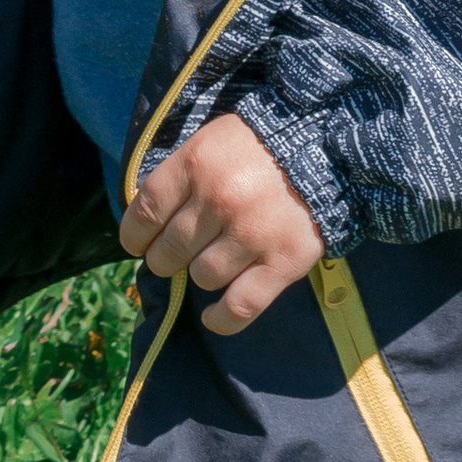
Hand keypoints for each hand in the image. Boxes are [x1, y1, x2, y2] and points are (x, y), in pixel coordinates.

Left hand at [118, 110, 324, 334]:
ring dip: (202, 274)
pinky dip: (222, 319)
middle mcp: (219, 199)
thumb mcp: (210, 142)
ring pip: (201, 277)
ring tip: (215, 261)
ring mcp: (251, 233)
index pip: (145, 213)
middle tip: (179, 252)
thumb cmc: (260, 144)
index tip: (137, 244)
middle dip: (166, 258)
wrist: (326, 146)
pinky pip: (240, 305)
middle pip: (168, 251)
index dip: (134, 236)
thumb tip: (145, 221)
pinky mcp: (283, 260)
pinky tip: (213, 317)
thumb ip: (179, 177)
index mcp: (196, 164)